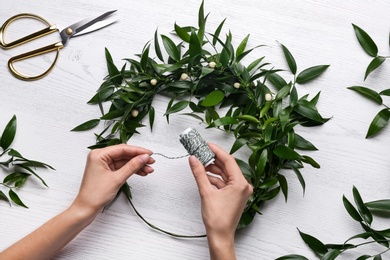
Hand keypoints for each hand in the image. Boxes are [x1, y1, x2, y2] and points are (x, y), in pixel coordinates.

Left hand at [72, 144, 154, 215]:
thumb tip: (144, 157)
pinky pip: (122, 167)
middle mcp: (100, 156)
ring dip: (137, 165)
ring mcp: (104, 164)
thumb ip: (132, 166)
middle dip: (139, 158)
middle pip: (124, 154)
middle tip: (151, 161)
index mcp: (98, 154)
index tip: (149, 153)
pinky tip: (141, 172)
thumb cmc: (95, 194)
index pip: (122, 148)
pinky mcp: (107, 171)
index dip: (138, 151)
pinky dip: (132, 170)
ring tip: (149, 169)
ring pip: (125, 161)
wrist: (86, 209)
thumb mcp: (117, 179)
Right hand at [189, 142, 252, 259]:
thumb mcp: (206, 192)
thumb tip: (194, 159)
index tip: (207, 144)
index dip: (216, 151)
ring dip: (213, 169)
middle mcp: (243, 186)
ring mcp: (240, 191)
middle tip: (201, 152)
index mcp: (240, 183)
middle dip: (213, 160)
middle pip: (227, 166)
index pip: (228, 160)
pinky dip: (215, 178)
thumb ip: (199, 173)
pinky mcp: (235, 195)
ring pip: (225, 174)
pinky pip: (225, 182)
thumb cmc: (217, 219)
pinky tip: (204, 176)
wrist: (220, 236)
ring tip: (200, 164)